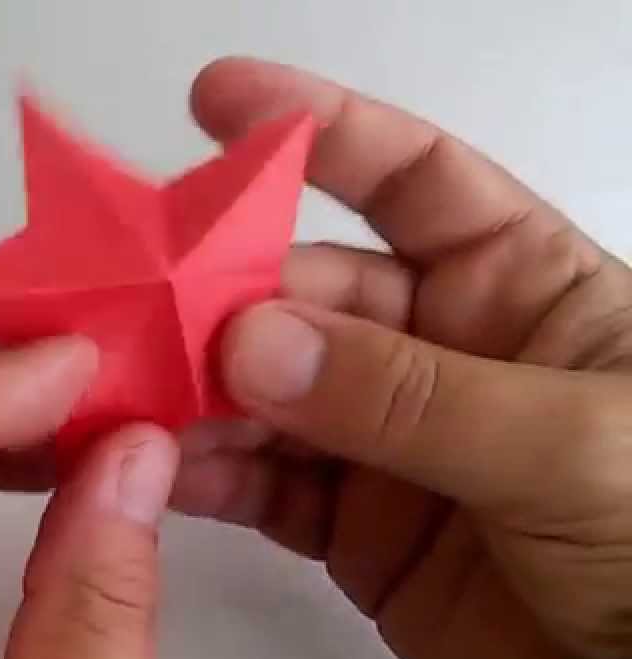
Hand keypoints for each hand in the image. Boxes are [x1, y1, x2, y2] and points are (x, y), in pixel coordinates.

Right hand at [174, 58, 631, 658]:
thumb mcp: (563, 444)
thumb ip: (408, 395)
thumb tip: (257, 342)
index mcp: (518, 288)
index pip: (412, 179)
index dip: (320, 131)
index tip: (221, 103)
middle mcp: (440, 348)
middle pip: (305, 291)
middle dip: (223, 294)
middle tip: (148, 307)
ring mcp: (384, 435)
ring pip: (263, 387)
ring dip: (195, 388)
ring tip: (131, 393)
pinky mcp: (346, 519)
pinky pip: (257, 480)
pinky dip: (203, 472)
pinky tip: (159, 465)